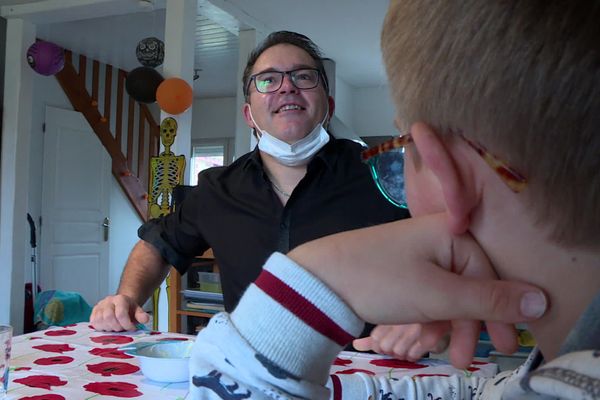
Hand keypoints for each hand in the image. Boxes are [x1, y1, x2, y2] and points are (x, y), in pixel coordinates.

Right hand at [90, 294, 148, 331]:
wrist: (121, 304)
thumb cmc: (129, 310)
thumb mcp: (137, 311)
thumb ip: (141, 315)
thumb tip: (145, 319)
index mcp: (120, 299)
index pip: (121, 313)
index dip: (126, 324)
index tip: (132, 329)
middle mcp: (108, 301)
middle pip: (108, 317)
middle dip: (117, 327)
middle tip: (122, 329)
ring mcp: (99, 306)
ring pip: (100, 321)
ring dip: (108, 328)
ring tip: (115, 328)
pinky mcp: (93, 312)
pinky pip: (93, 323)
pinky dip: (101, 328)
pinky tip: (108, 327)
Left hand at [289, 213, 546, 367]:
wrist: (319, 280)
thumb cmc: (383, 282)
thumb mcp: (440, 296)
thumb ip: (490, 300)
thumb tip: (541, 300)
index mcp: (451, 234)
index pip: (490, 275)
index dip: (500, 313)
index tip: (507, 346)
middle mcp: (436, 237)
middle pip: (469, 284)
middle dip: (470, 324)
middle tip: (466, 359)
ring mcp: (415, 251)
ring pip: (447, 291)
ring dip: (448, 323)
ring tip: (439, 353)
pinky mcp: (399, 266)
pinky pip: (427, 290)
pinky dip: (429, 312)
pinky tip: (421, 333)